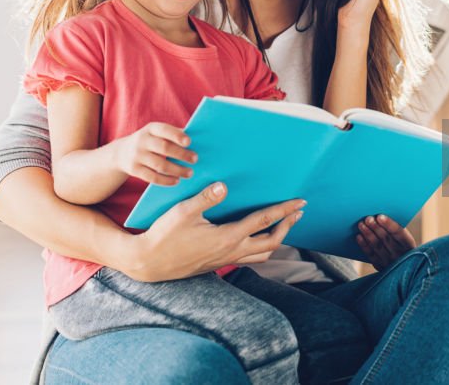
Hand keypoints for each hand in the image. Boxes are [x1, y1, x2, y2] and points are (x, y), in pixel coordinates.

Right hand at [113, 122, 196, 185]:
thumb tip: (199, 138)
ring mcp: (137, 156)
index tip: (189, 142)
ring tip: (190, 173)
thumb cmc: (150, 141)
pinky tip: (177, 181)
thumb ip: (174, 134)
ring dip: (177, 170)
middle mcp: (142, 141)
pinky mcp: (134, 170)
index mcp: (151, 129)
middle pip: (164, 148)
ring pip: (159, 165)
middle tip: (195, 159)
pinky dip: (166, 180)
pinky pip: (152, 177)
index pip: (164, 130)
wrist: (122, 153)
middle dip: (181, 154)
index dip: (176, 135)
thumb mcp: (157, 133)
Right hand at [122, 182, 304, 281]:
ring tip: (283, 226)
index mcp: (227, 237)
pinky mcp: (218, 263)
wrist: (149, 263)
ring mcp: (225, 260)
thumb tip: (224, 186)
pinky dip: (260, 248)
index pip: (264, 221)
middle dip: (287, 226)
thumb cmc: (164, 236)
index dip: (284, 211)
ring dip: (277, 239)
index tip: (300, 203)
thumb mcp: (183, 212)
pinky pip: (248, 258)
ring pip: (262, 254)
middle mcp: (231, 251)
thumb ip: (206, 198)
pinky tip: (256, 238)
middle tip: (298, 213)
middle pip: (271, 242)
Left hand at [356, 214, 415, 270]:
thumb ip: (395, 229)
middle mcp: (400, 254)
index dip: (389, 224)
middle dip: (376, 227)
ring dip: (368, 234)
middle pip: (386, 239)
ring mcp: (389, 262)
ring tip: (361, 224)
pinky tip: (359, 236)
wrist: (402, 266)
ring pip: (377, 246)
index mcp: (408, 244)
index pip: (399, 233)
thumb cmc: (401, 245)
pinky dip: (364, 245)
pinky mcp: (380, 266)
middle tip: (368, 218)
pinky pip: (371, 255)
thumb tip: (379, 215)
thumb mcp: (404, 239)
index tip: (380, 216)